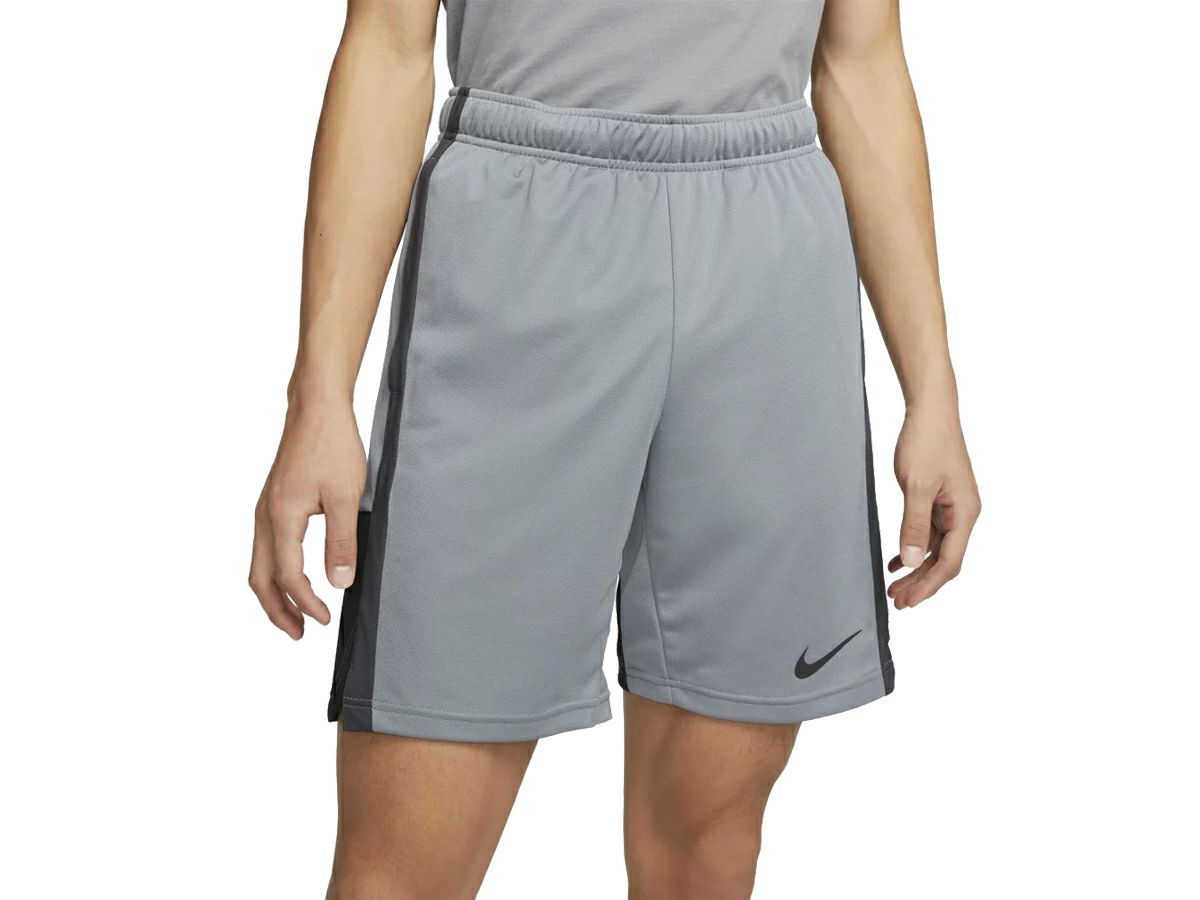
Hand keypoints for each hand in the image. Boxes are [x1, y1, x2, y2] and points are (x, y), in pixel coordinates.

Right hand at [249, 399, 366, 637]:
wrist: (317, 408)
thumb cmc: (332, 445)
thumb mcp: (345, 497)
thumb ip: (341, 542)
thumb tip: (339, 583)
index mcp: (281, 516)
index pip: (289, 575)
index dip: (306, 602)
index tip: (325, 619)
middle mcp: (264, 516)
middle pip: (260, 578)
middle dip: (277, 610)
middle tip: (298, 634)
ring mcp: (265, 509)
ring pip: (259, 564)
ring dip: (274, 593)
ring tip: (294, 615)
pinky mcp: (272, 502)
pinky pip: (265, 547)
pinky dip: (274, 571)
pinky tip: (292, 576)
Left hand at [887, 405, 980, 608]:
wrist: (930, 410)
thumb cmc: (927, 441)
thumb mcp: (916, 486)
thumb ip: (914, 525)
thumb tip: (912, 560)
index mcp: (965, 512)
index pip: (950, 561)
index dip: (928, 584)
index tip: (907, 600)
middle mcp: (964, 513)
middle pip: (944, 559)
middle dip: (921, 582)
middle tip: (896, 599)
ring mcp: (952, 507)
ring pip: (935, 548)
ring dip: (915, 568)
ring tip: (894, 586)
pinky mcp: (939, 499)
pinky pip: (928, 533)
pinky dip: (913, 547)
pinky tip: (896, 560)